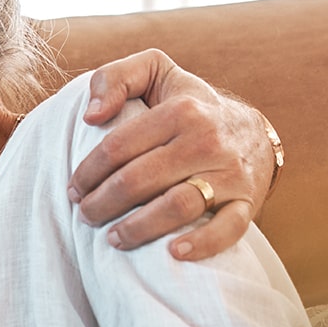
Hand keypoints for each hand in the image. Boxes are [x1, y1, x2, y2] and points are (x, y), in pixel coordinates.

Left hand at [67, 49, 275, 259]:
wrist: (254, 132)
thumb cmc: (189, 105)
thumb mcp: (155, 73)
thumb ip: (115, 78)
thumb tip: (91, 115)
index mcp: (180, 110)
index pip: (119, 146)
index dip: (88, 172)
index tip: (73, 190)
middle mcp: (206, 140)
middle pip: (140, 180)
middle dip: (103, 204)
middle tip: (85, 216)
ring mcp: (229, 173)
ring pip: (178, 206)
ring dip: (138, 228)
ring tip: (113, 239)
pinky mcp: (247, 202)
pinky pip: (227, 229)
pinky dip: (201, 244)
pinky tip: (172, 253)